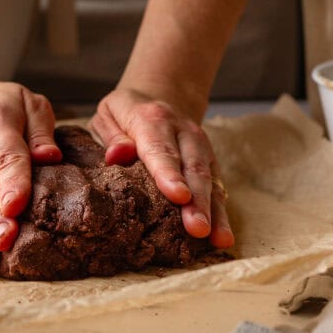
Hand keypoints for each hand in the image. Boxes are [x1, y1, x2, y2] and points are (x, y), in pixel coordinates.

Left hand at [89, 87, 233, 248]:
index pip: (161, 150)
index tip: (178, 196)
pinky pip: (217, 188)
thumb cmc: (127, 112)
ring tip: (218, 239)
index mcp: (152, 119)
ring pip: (210, 180)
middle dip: (197, 201)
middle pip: (193, 168)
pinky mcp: (210, 162)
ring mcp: (201, 148)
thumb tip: (117, 156)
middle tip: (197, 229)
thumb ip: (112, 136)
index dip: (170, 174)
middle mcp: (183, 132)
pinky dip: (221, 213)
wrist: (162, 93)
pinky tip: (222, 237)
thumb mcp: (109, 114)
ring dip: (214, 211)